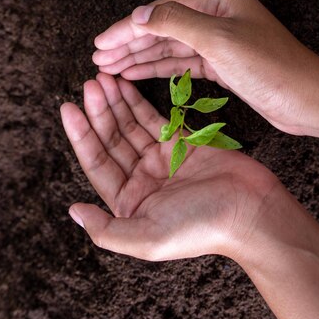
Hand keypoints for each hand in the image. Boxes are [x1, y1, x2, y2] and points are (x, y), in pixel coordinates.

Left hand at [60, 73, 276, 260]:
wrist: (251, 211)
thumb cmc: (201, 227)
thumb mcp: (148, 238)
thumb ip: (107, 229)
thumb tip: (73, 210)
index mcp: (130, 202)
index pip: (97, 163)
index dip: (80, 135)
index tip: (68, 108)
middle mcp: (142, 179)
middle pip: (111, 139)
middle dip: (98, 111)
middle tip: (89, 84)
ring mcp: (162, 159)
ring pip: (130, 125)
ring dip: (115, 102)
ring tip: (102, 79)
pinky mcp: (182, 142)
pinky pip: (154, 119)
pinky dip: (138, 102)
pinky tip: (125, 85)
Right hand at [93, 0, 318, 134]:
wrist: (307, 98)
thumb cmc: (271, 66)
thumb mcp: (220, 40)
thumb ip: (176, 22)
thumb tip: (139, 14)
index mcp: (218, 0)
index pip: (161, 11)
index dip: (128, 27)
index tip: (100, 42)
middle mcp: (217, 15)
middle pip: (162, 26)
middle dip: (129, 43)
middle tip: (98, 57)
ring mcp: (219, 39)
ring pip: (170, 46)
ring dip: (139, 56)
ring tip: (109, 67)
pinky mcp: (221, 63)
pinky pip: (182, 62)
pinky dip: (159, 68)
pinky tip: (137, 73)